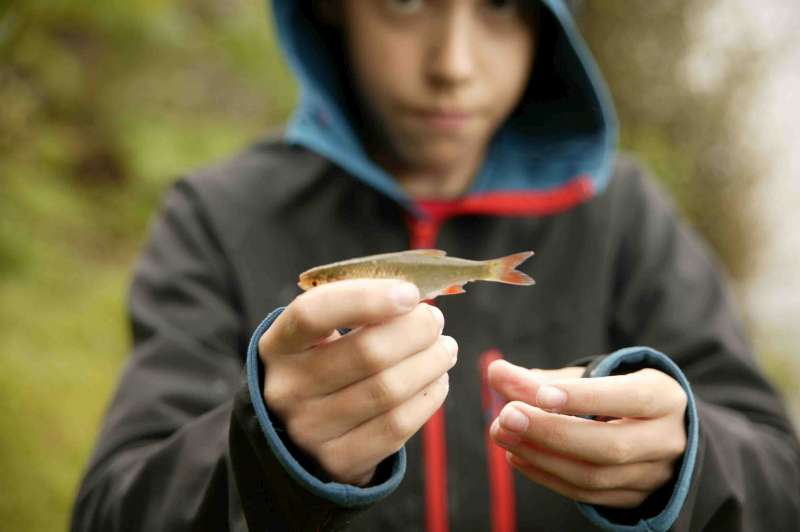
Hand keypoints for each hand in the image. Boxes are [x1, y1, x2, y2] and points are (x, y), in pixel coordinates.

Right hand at [258, 279, 456, 485]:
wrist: (301, 435)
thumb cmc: (323, 365)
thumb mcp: (320, 335)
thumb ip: (358, 310)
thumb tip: (414, 300)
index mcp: (278, 345)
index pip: (313, 313)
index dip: (365, 299)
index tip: (409, 293)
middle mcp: (286, 389)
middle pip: (367, 353)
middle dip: (416, 330)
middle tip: (434, 321)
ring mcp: (310, 430)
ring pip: (389, 389)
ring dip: (431, 362)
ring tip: (444, 348)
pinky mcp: (338, 461)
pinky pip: (397, 426)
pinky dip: (428, 397)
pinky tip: (437, 380)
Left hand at [488, 360, 686, 507]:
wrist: (654, 431)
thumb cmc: (614, 395)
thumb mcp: (590, 377)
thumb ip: (544, 377)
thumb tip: (496, 373)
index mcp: (664, 397)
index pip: (629, 398)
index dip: (585, 398)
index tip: (540, 394)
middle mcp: (666, 439)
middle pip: (610, 445)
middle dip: (552, 431)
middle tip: (506, 416)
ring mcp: (653, 475)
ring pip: (595, 475)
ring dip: (541, 455)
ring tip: (503, 433)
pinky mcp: (633, 498)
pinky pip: (586, 493)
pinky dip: (546, 475)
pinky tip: (518, 455)